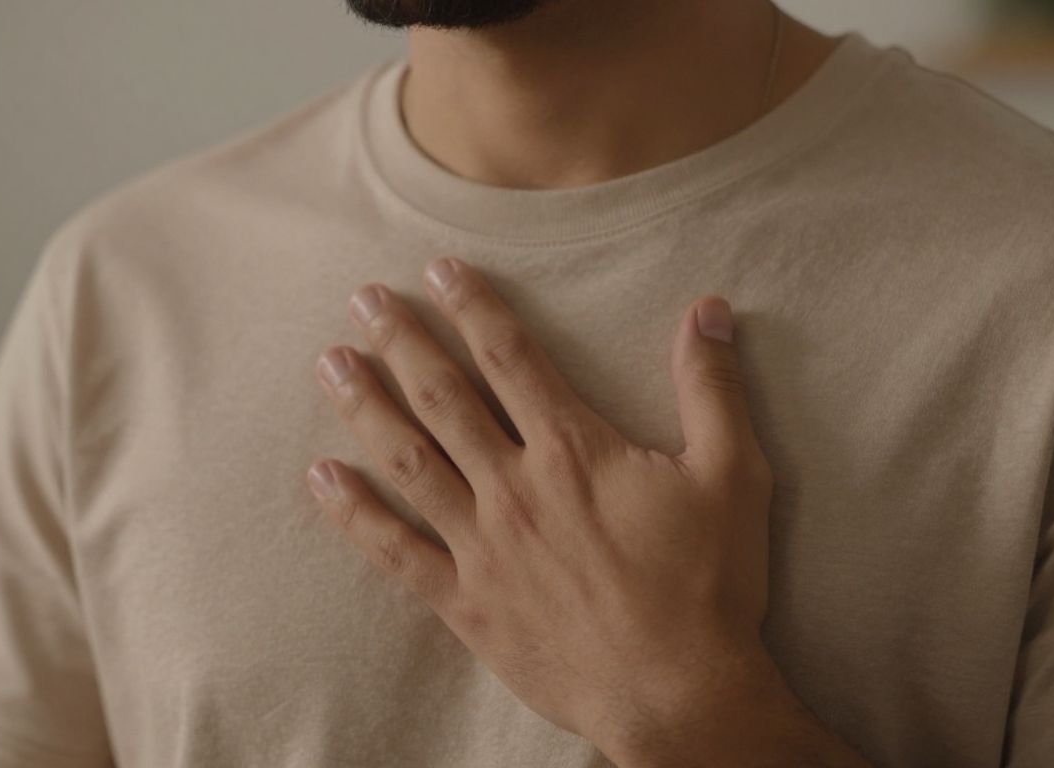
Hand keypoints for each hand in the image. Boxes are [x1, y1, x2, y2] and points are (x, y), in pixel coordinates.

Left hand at [308, 257, 775, 759]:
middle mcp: (515, 487)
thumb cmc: (708, 586)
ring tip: (330, 365)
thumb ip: (712, 390)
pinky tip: (320, 479)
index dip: (472, 307)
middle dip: (402, 342)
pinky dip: (355, 515)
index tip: (438, 269)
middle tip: (363, 299)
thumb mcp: (732, 477)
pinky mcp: (467, 601)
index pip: (511, 357)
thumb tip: (709, 311)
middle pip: (444, 398)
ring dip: (366, 408)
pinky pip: (397, 551)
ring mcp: (483, 546)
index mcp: (574, 450)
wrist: (676, 693)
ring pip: (409, 461)